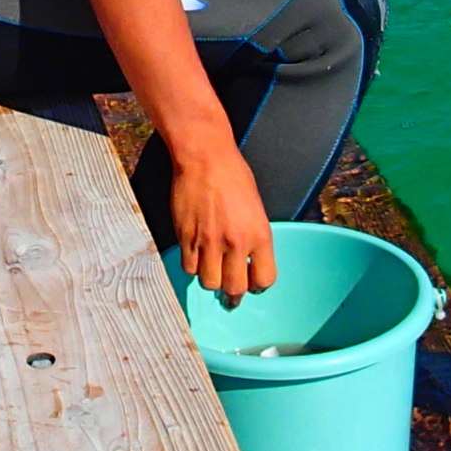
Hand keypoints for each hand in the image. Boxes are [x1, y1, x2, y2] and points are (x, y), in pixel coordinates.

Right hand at [169, 141, 279, 303]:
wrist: (205, 158)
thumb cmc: (234, 176)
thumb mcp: (256, 208)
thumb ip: (254, 237)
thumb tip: (248, 261)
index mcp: (259, 234)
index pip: (264, 279)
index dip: (258, 285)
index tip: (252, 283)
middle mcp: (235, 242)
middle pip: (234, 288)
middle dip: (233, 292)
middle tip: (230, 289)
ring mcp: (208, 241)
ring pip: (209, 282)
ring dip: (211, 279)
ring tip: (212, 268)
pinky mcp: (186, 237)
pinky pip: (189, 267)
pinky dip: (193, 266)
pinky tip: (197, 255)